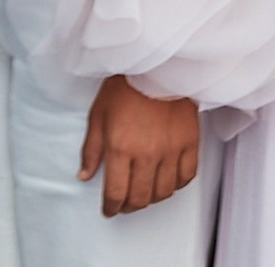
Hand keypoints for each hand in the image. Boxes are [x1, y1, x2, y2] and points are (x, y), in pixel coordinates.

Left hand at [79, 74, 200, 217]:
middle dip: (128, 207)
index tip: (109, 209)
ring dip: (151, 198)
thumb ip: (91, 149)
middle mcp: (146, 153)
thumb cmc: (125, 86)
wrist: (157, 64)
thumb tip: (84, 176)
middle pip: (139, 198)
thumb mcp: (98, 115)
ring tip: (144, 193)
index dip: (110, 207)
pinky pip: (186, 176)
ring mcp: (171, 149)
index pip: (115, 193)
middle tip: (124, 204)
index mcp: (120, 148)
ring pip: (163, 192)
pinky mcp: (190, 142)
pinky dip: (176, 184)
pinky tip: (167, 180)